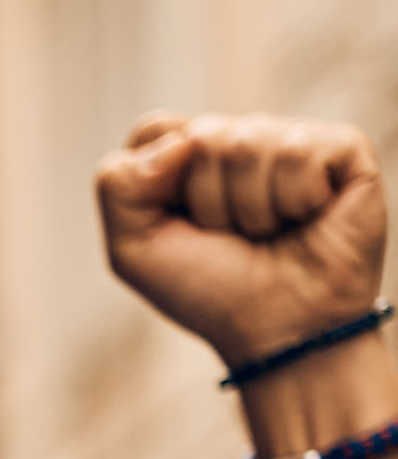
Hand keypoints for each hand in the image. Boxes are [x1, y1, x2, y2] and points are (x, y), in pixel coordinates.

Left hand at [100, 112, 388, 362]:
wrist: (279, 329)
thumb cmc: (209, 290)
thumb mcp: (132, 249)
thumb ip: (117, 185)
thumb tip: (179, 139)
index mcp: (188, 159)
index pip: (156, 128)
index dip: (156, 181)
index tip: (179, 224)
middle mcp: (240, 142)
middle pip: (201, 135)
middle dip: (206, 201)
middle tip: (232, 235)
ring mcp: (291, 141)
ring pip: (248, 142)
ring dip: (250, 207)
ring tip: (270, 231)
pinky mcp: (342, 148)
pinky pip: (298, 151)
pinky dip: (295, 197)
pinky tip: (307, 217)